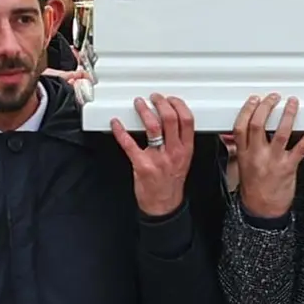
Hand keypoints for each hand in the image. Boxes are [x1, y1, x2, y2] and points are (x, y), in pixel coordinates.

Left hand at [113, 92, 195, 217]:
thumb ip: (179, 141)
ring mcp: (158, 158)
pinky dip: (121, 131)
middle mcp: (174, 152)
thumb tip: (171, 120)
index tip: (170, 99)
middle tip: (153, 98)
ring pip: (153, 127)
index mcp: (185, 149)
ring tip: (139, 104)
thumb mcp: (183, 160)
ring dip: (144, 111)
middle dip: (161, 103)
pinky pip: (130, 144)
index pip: (187, 120)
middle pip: (170, 119)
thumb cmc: (171, 183)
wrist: (164, 205)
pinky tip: (117, 124)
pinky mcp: (142, 165)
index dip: (178, 104)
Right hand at [228, 93, 303, 219]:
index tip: (254, 100)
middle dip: (266, 106)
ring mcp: (274, 161)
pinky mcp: (289, 167)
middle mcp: (257, 155)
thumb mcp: (241, 167)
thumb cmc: (254, 190)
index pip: (241, 127)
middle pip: (258, 125)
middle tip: (274, 98)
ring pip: (281, 132)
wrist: (262, 211)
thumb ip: (240, 148)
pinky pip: (302, 147)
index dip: (248, 110)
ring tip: (292, 103)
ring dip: (288, 114)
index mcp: (244, 154)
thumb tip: (237, 133)